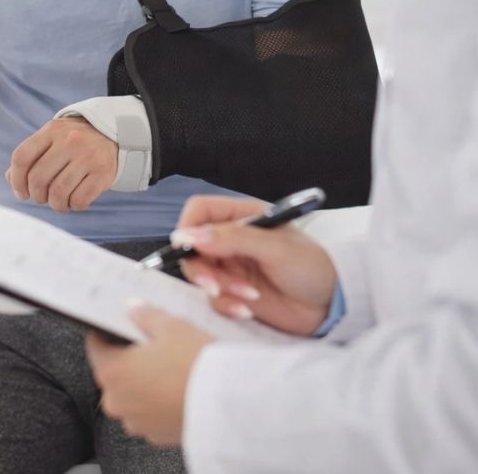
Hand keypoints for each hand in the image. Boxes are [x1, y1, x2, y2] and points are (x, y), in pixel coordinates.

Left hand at [6, 117, 116, 211]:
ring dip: (55, 204)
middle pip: (38, 178)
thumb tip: (11, 179)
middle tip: (42, 198)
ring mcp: (88, 156)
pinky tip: (74, 200)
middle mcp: (69, 141)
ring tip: (58, 202)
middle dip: (36, 196)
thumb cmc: (73, 143)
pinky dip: (73, 206)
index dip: (16, 180)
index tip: (21, 193)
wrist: (114, 135)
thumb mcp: (51, 140)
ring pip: (58, 192)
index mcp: (51, 131)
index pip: (21, 157)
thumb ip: (30, 156)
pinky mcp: (103, 172)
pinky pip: (79, 199)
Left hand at [86, 303, 212, 446]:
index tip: (119, 327)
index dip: (107, 333)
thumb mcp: (172, 327)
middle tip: (154, 347)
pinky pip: (151, 414)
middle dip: (130, 359)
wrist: (231, 406)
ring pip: (133, 395)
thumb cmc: (196, 364)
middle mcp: (117, 401)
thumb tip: (133, 308)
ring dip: (145, 383)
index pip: (95, 346)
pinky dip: (160, 402)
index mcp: (111, 372)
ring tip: (171, 369)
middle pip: (114, 373)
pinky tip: (179, 390)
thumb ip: (146, 316)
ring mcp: (136, 422)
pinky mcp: (157, 436)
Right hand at [173, 196, 338, 335]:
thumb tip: (190, 236)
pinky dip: (226, 305)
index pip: (199, 211)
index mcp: (241, 217)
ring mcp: (230, 267)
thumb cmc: (313, 267)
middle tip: (215, 286)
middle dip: (201, 269)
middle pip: (191, 247)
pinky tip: (247, 310)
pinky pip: (213, 299)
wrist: (333, 307)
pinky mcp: (233, 292)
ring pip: (199, 275)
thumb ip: (233, 239)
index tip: (189, 248)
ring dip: (218, 289)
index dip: (187, 228)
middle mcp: (230, 240)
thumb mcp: (276, 248)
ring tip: (247, 296)